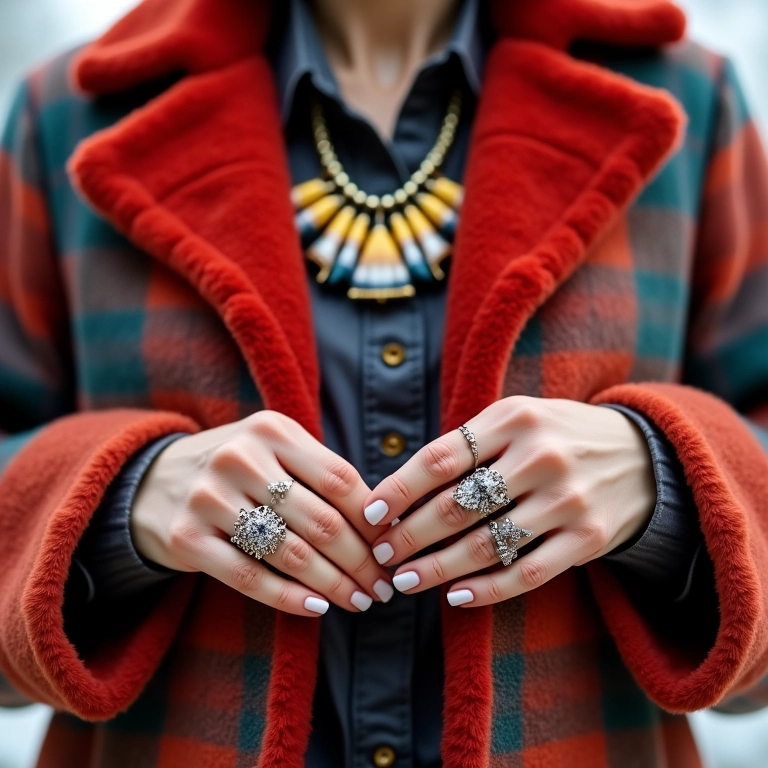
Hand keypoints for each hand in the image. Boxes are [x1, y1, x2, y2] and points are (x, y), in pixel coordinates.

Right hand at [131, 411, 392, 616]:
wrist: (154, 482)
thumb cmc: (237, 469)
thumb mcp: (274, 451)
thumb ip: (320, 476)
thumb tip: (384, 525)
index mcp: (272, 430)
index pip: (340, 480)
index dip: (374, 520)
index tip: (394, 548)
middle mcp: (240, 458)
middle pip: (322, 521)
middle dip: (362, 561)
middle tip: (383, 587)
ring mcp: (210, 497)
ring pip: (291, 553)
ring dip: (334, 585)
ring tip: (359, 601)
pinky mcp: (187, 538)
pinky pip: (250, 577)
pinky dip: (290, 598)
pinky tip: (318, 608)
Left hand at [362, 396, 655, 606]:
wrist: (642, 455)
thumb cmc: (557, 435)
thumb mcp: (516, 417)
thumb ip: (466, 444)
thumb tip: (399, 491)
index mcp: (513, 418)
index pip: (439, 459)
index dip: (397, 491)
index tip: (369, 515)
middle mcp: (540, 456)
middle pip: (456, 506)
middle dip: (409, 535)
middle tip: (380, 553)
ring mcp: (568, 499)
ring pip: (487, 545)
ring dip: (437, 568)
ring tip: (404, 580)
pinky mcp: (588, 538)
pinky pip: (528, 573)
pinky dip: (487, 590)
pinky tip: (455, 597)